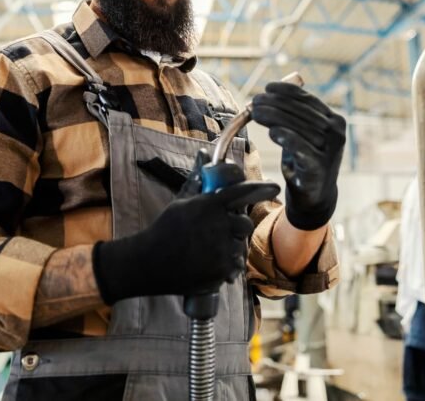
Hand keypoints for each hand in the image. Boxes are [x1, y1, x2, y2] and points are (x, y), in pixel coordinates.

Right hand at [92, 162, 271, 303]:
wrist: (149, 262)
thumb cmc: (165, 229)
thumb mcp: (180, 201)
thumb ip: (197, 179)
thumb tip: (203, 154)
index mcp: (209, 205)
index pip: (242, 192)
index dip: (262, 189)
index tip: (275, 187)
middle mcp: (218, 226)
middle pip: (245, 223)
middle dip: (238, 226)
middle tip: (221, 230)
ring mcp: (221, 249)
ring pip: (241, 246)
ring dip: (231, 247)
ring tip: (210, 249)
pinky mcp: (220, 270)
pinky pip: (235, 266)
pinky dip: (227, 266)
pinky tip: (210, 263)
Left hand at [251, 81, 345, 229]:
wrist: (315, 194)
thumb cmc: (305, 159)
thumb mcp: (302, 133)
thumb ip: (294, 114)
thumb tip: (272, 90)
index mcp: (334, 120)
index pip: (308, 100)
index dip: (287, 91)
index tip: (267, 87)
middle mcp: (336, 133)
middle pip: (301, 112)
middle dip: (275, 103)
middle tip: (255, 101)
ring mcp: (330, 150)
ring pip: (298, 127)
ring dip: (274, 117)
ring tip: (255, 113)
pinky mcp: (319, 167)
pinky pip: (301, 148)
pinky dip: (286, 138)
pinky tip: (272, 132)